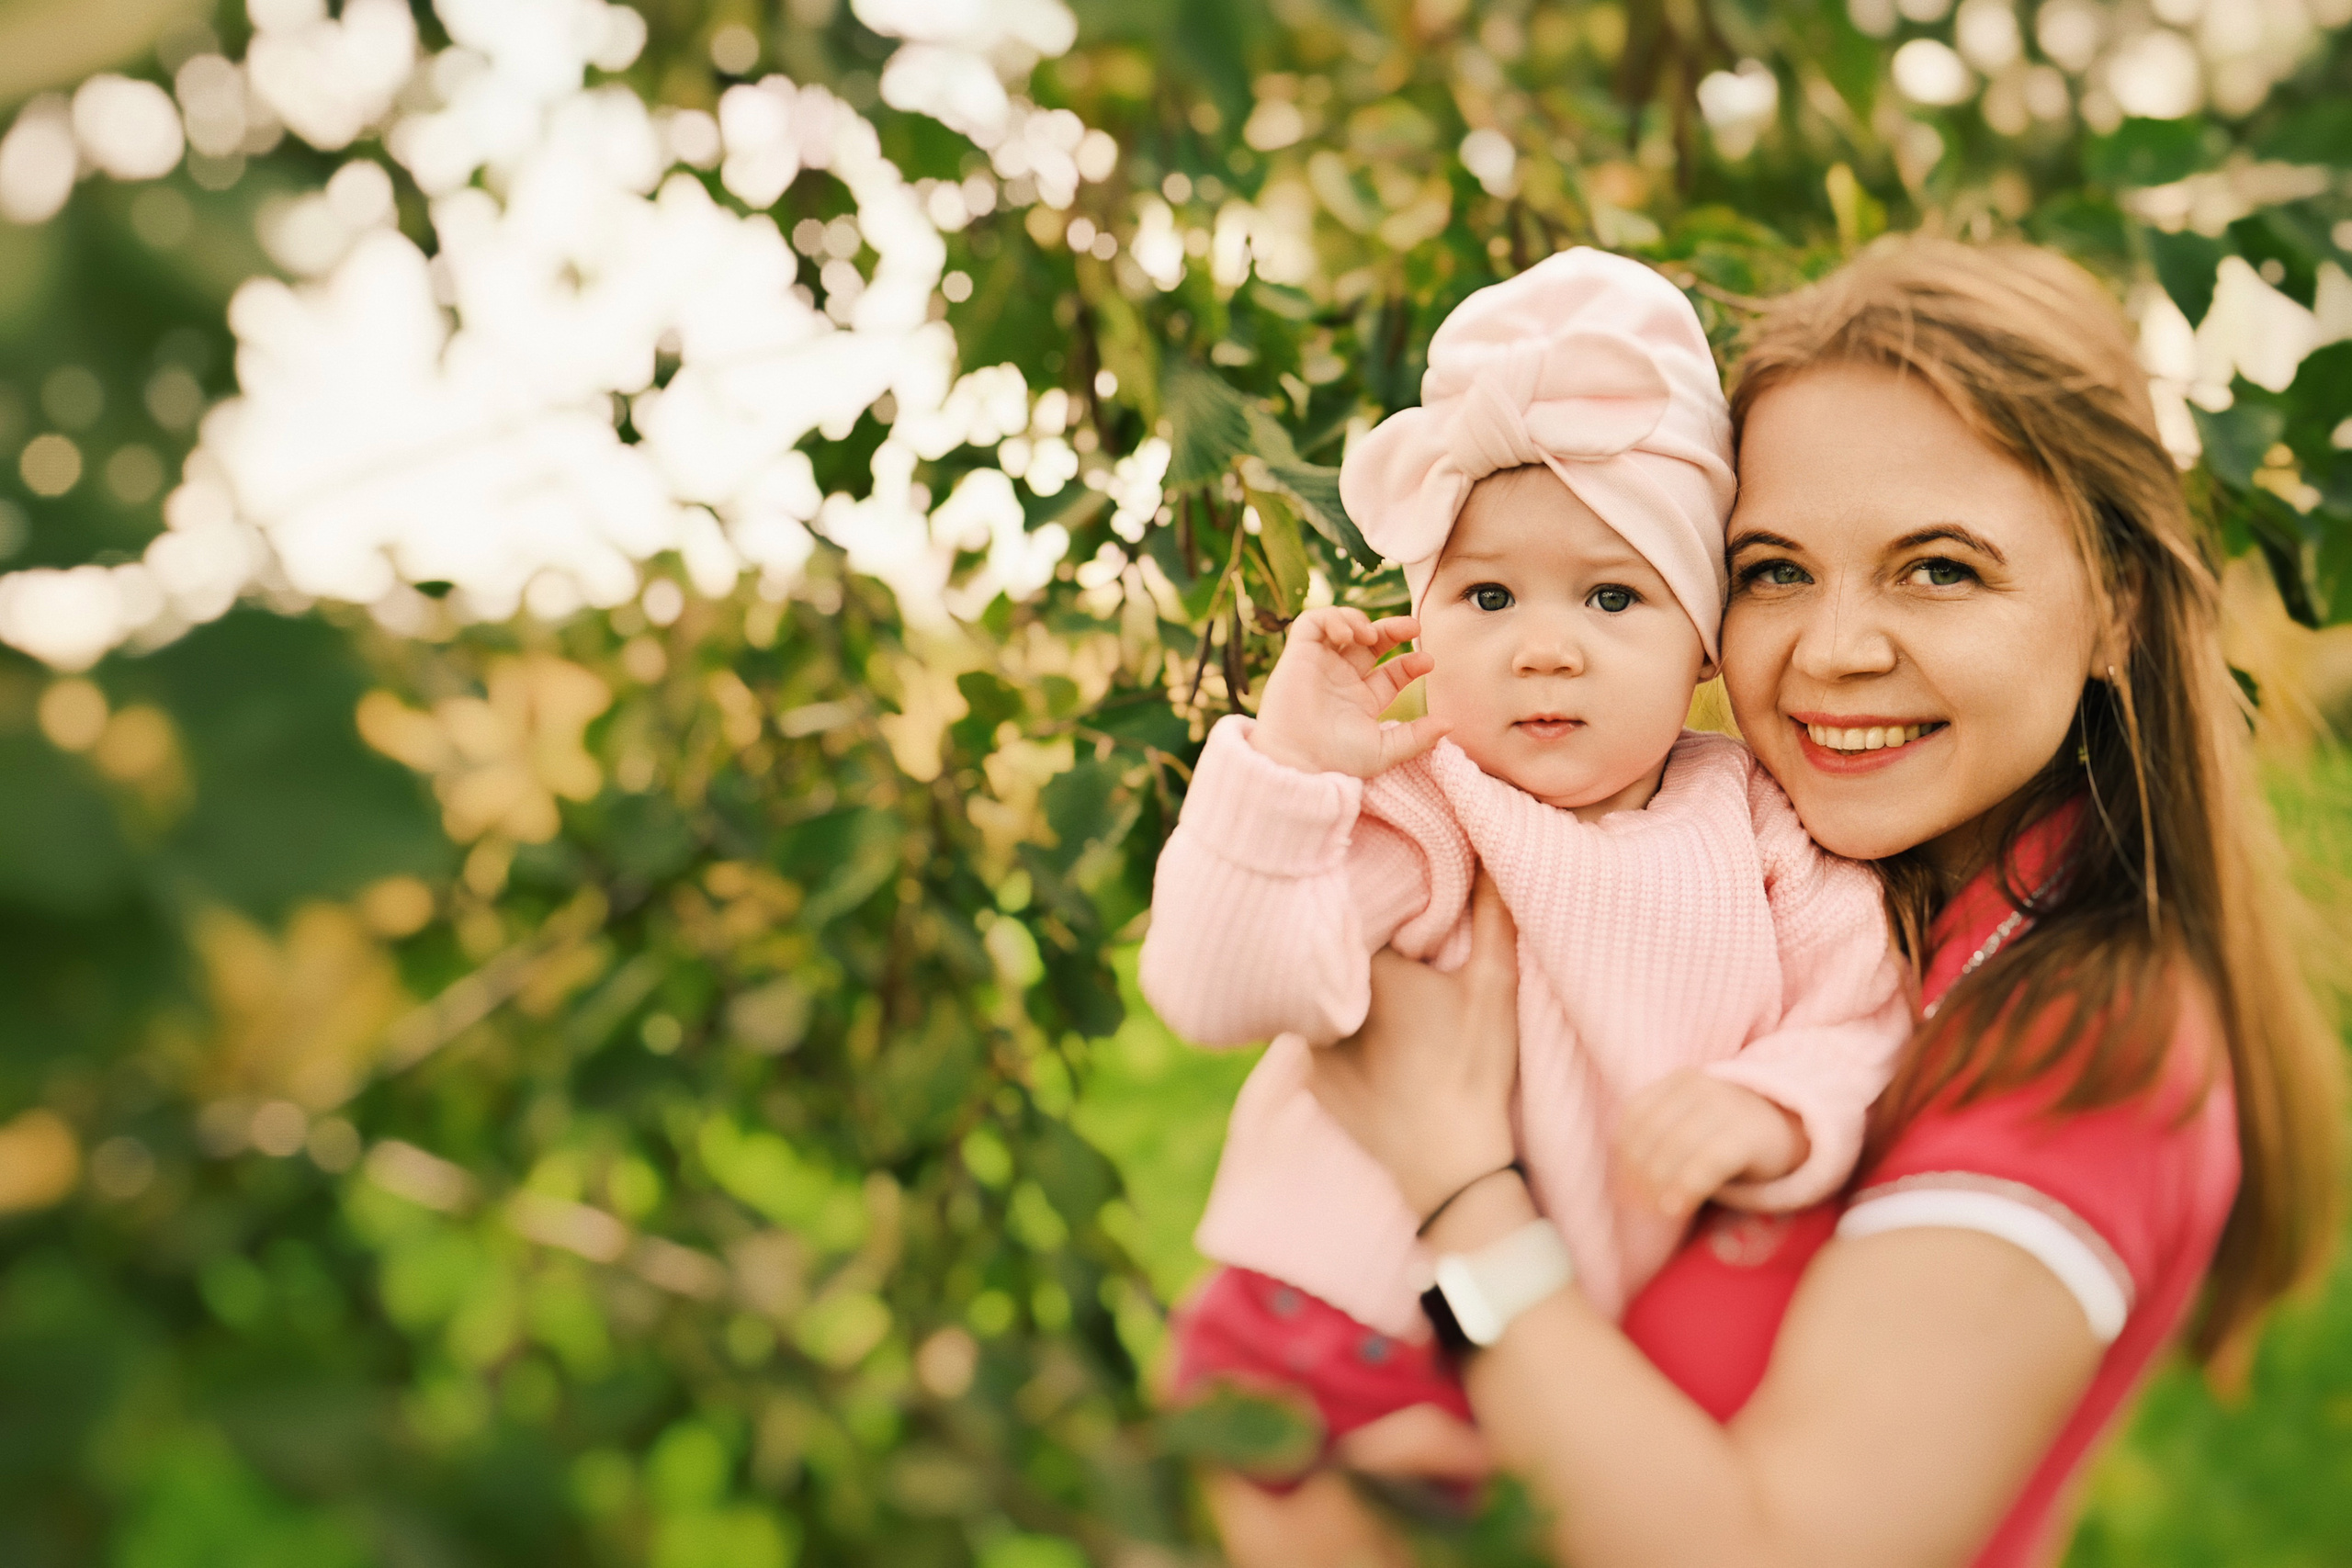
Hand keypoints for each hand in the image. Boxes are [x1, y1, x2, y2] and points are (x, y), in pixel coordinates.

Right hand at [1249, 608, 1449, 778]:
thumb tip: (1450, 724)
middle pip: (1370, 644)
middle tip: (1413, 626)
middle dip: (1392, 630)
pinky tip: (1347, 635)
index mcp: (1362, 701)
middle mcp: (1341, 680)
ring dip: (1360, 621)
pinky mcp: (1297, 655)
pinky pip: (1312, 623)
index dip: (1410, 663)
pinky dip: (1332, 619)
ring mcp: (1319, 666)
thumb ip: (1418, 737)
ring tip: (1370, 635)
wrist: (1298, 760)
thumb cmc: (1338, 761)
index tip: (1427, 662)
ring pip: (1342, 627)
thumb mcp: (1385, 750)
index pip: (1391, 673)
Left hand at [1310, 873, 1519, 1219]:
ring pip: (1318, 993)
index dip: (1378, 896)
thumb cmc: (1473, 1073)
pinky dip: (1331, 1027)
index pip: (1358, 910)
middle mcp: (1321, 1000)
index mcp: (1364, 966)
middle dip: (1353, 940)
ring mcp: (1306, 1044)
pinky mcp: (1306, 1080)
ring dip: (1338, 985)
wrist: (1448, 1173)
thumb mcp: (1495, 988)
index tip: (1398, 893)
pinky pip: (1310, 1034)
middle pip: (1331, 952)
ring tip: (1374, 986)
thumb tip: (1491, 852)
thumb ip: (1493, 915)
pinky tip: (1364, 1034)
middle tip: (1389, 936)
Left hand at [1614, 1071, 1809, 1220]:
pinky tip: (1676, 1208)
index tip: (1621, 1187)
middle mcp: (1700, 1086)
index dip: (1623, 1154)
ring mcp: (1726, 1106)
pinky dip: (1686, 1186)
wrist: (1792, 1128)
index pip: (1635, 1115)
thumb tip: (1622, 1186)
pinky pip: (1708, 1161)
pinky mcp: (1748, 1133)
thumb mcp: (1690, 1125)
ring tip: (1655, 1211)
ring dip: (1658, 1183)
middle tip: (1636, 1207)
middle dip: (1638, 1173)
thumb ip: (1659, 1141)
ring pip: (1676, 1146)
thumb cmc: (1729, 1134)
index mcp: (1678, 1081)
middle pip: (1652, 1133)